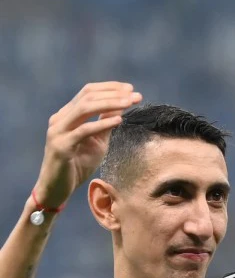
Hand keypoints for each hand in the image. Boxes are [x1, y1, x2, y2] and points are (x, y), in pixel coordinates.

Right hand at [34, 82, 141, 207]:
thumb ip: (105, 125)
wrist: (57, 190)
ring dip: (110, 103)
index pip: (88, 92)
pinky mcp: (61, 146)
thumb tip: (120, 107)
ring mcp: (58, 131)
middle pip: (88, 96)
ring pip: (85, 108)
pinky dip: (102, 124)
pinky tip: (118, 121)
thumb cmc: (77, 167)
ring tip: (129, 103)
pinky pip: (84, 130)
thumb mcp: (96, 143)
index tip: (130, 89)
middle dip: (114, 94)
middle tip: (135, 95)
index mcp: (67, 115)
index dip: (110, 88)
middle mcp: (60, 119)